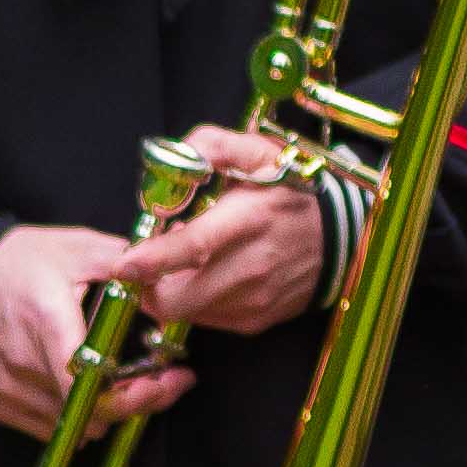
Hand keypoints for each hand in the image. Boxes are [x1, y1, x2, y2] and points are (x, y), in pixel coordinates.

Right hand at [0, 224, 197, 442]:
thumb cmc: (15, 263)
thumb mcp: (74, 248)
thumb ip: (125, 261)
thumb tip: (170, 267)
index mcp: (47, 321)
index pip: (89, 380)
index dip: (135, 391)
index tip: (169, 379)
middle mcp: (25, 364)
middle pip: (92, 409)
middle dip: (139, 401)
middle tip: (169, 384)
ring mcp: (11, 389)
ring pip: (76, 423)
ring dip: (112, 410)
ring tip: (138, 385)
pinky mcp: (2, 405)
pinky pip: (52, 427)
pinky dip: (81, 416)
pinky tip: (99, 394)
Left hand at [112, 125, 329, 335]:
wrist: (343, 240)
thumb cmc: (292, 193)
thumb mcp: (259, 153)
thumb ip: (211, 145)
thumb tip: (176, 155)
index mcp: (248, 220)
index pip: (195, 247)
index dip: (154, 260)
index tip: (124, 264)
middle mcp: (252, 267)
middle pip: (176, 297)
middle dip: (146, 286)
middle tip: (146, 263)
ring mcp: (254, 300)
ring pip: (184, 312)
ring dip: (170, 291)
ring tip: (186, 263)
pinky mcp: (255, 321)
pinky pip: (205, 320)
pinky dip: (194, 301)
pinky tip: (208, 276)